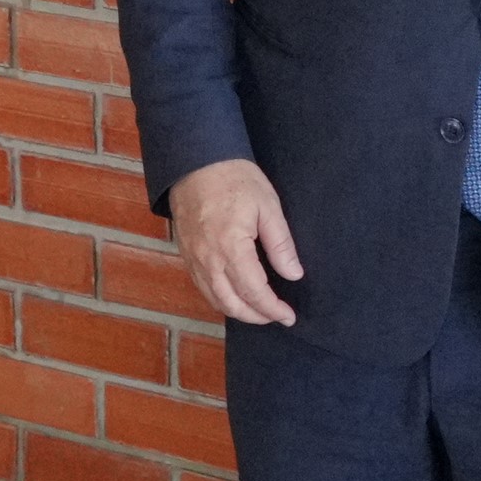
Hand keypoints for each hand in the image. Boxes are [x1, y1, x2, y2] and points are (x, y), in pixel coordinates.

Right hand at [170, 157, 304, 327]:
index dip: (273, 309)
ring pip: (216, 300)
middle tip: (277, 317)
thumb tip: (294, 274)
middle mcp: (209, 260)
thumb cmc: (235, 179)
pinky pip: (203, 288)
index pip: (255, 292)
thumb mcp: (268, 206)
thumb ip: (281, 245)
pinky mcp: (187, 255)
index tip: (288, 316)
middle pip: (233, 304)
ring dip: (239, 312)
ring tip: (260, 312)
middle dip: (257, 316)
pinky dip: (221, 300)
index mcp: (231, 248)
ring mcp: (194, 259)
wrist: (196, 163)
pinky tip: (236, 298)